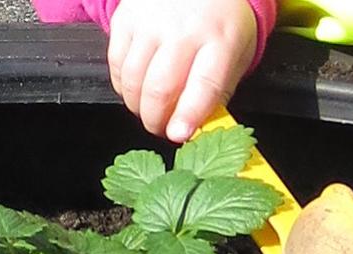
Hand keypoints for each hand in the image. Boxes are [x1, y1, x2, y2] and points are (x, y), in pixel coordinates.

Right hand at [108, 0, 256, 142]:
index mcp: (220, 39)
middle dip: (156, 120)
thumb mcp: (237, 53)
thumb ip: (220, 90)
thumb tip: (199, 126)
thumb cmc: (221, 21)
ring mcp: (150, 22)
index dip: (189, 115)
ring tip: (149, 111)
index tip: (179, 135)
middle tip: (161, 129)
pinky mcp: (126, 19)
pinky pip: (116, 63)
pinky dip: (122, 86)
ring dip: (137, 106)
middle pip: (160, 87)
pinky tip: (135, 89)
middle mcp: (183, 29)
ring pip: (133, 79)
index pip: (203, 84)